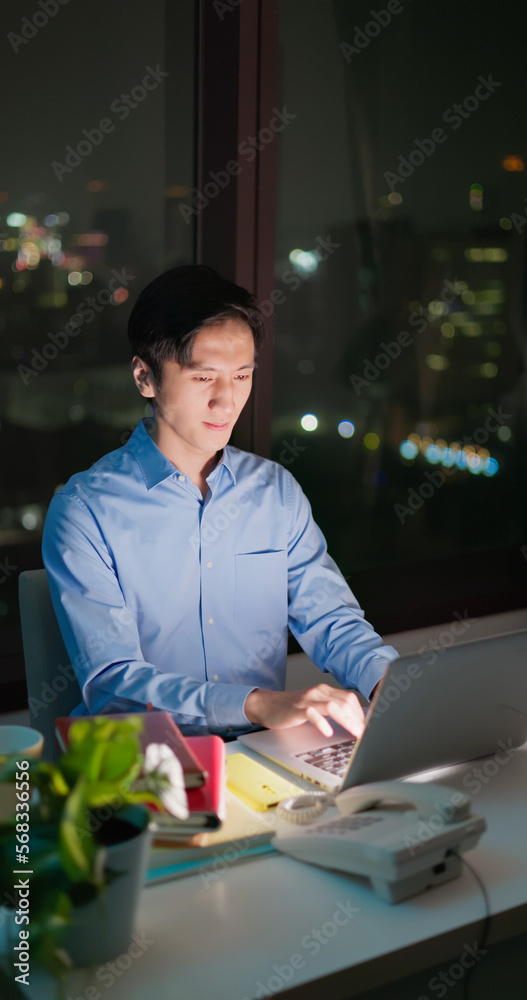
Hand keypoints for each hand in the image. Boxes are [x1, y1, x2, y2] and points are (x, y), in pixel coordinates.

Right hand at [244, 684, 365, 739]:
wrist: (268, 705)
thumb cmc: (293, 709)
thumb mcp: (315, 707)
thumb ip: (332, 711)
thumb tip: (354, 724)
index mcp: (325, 691)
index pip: (350, 699)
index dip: (361, 714)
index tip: (367, 728)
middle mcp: (319, 692)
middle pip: (345, 702)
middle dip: (357, 719)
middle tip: (364, 734)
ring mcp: (308, 699)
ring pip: (333, 706)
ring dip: (347, 721)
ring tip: (354, 733)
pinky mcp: (297, 709)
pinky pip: (313, 713)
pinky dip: (322, 723)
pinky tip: (328, 732)